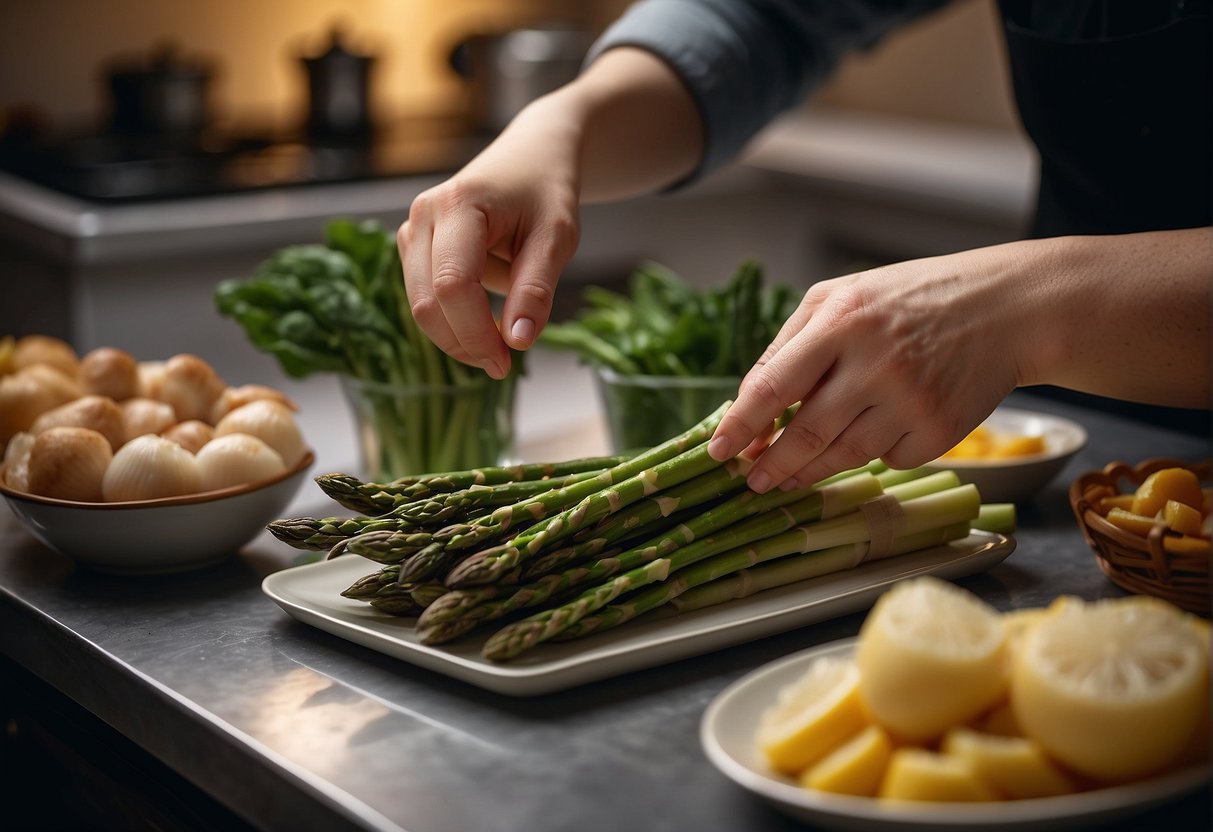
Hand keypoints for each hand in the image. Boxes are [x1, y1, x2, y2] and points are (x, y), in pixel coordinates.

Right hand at [399, 98, 582, 378]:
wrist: (532, 157)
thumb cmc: (546, 194)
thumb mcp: (557, 239)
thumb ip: (536, 291)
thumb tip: (517, 343)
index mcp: (458, 205)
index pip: (453, 285)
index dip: (475, 333)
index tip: (505, 363)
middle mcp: (422, 215)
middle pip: (427, 302)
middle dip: (464, 342)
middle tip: (503, 364)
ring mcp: (411, 230)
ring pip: (422, 305)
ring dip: (462, 327)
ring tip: (508, 314)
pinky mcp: (412, 246)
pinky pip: (426, 296)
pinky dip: (458, 312)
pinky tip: (492, 299)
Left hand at [707, 243, 1048, 490]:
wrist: (1007, 308)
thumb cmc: (909, 300)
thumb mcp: (842, 297)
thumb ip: (790, 342)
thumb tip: (748, 400)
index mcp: (841, 321)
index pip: (772, 385)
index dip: (739, 425)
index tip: (717, 451)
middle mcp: (874, 363)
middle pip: (805, 432)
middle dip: (770, 464)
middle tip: (750, 481)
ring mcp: (910, 400)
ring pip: (842, 455)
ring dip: (808, 472)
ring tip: (787, 476)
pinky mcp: (941, 430)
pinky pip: (888, 458)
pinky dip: (871, 454)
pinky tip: (872, 434)